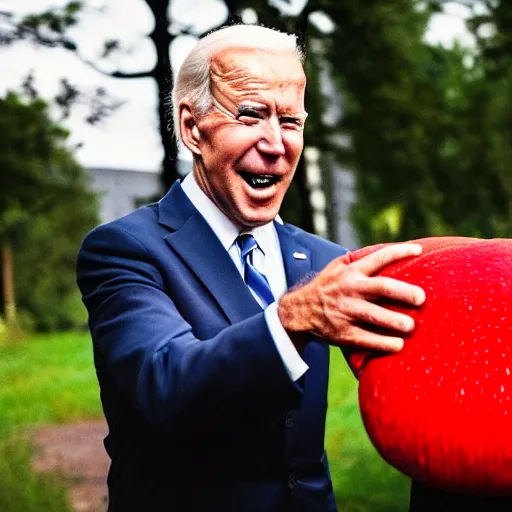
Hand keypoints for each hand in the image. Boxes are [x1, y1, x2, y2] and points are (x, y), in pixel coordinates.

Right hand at [278, 244, 425, 352]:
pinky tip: (399, 344)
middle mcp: (350, 290)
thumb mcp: (337, 267)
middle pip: (382, 288)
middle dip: (404, 292)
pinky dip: (385, 343)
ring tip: (411, 326)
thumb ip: (359, 260)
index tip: (418, 250)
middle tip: (421, 298)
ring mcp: (347, 312)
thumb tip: (390, 253)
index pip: (378, 258)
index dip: (399, 252)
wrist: (300, 311)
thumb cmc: (326, 286)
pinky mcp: (344, 333)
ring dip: (396, 321)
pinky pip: (368, 340)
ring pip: (375, 316)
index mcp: (351, 272)